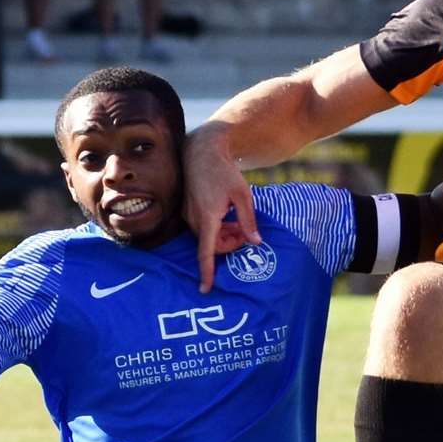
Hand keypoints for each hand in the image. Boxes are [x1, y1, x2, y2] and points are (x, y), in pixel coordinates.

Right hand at [183, 125, 260, 292]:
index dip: (206, 272)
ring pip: (207, 237)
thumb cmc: (224, 172)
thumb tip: (256, 243)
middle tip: (245, 232)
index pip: (206, 252)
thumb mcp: (243, 195)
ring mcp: (187, 214)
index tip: (205, 289)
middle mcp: (193, 219)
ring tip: (237, 222)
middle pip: (211, 246)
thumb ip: (249, 221)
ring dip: (223, 235)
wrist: (202, 152)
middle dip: (229, 244)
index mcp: (207, 217)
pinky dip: (215, 228)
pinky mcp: (186, 210)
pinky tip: (226, 215)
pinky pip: (202, 228)